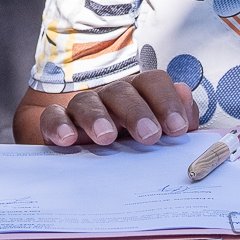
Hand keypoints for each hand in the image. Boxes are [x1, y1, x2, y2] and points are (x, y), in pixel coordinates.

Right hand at [34, 69, 198, 146]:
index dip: (167, 101)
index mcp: (139, 95)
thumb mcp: (159, 134)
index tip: (177, 129)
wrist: (83, 156)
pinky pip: (53, 117)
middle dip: (137, 112)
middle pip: (122, 91)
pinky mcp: (55, 123)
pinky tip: (67, 139)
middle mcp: (110, 96)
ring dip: (98, 118)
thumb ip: (179, 119)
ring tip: (107, 137)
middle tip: (149, 136)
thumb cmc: (131, 144)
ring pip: (87, 102)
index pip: (153, 82)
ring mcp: (82, 108)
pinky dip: (58, 125)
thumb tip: (186, 93)